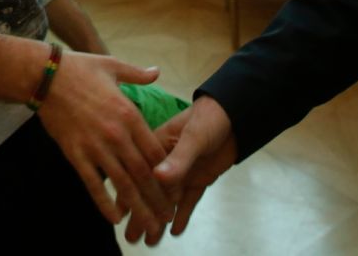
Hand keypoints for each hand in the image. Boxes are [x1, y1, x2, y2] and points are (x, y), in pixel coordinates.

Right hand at [36, 52, 171, 229]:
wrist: (44, 75)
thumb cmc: (80, 69)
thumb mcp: (113, 66)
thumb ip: (138, 74)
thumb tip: (157, 71)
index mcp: (129, 113)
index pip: (155, 151)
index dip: (168, 174)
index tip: (176, 189)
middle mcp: (116, 134)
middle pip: (143, 173)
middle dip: (158, 199)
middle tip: (167, 219)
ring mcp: (95, 146)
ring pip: (122, 183)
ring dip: (137, 207)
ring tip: (149, 227)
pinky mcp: (75, 153)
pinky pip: (92, 183)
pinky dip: (104, 203)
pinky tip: (115, 219)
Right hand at [132, 96, 236, 244]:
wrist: (237, 115)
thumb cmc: (210, 117)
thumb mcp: (193, 136)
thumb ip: (178, 159)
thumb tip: (157, 178)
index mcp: (157, 146)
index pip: (140, 175)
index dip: (129, 194)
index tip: (120, 214)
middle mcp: (167, 162)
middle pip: (151, 192)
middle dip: (141, 214)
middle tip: (132, 237)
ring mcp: (183, 172)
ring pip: (168, 201)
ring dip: (159, 220)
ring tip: (149, 242)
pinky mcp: (199, 179)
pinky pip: (189, 200)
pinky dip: (183, 215)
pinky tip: (175, 232)